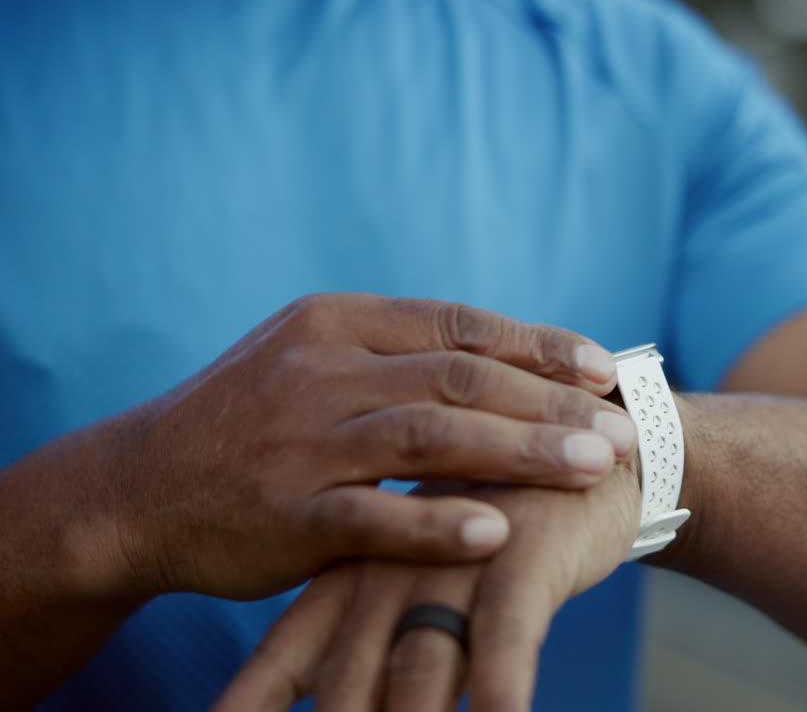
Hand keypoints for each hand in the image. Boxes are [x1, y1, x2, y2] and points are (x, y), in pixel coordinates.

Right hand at [82, 293, 636, 602]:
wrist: (135, 488)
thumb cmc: (250, 423)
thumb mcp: (313, 360)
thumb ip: (399, 356)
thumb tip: (514, 363)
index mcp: (336, 323)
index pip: (459, 324)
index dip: (539, 345)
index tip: (602, 368)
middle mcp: (322, 371)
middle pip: (460, 378)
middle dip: (551, 404)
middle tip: (622, 430)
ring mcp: (300, 442)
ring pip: (429, 438)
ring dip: (520, 453)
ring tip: (593, 470)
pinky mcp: (283, 514)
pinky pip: (371, 518)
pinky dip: (436, 525)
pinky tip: (496, 534)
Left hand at [214, 456, 641, 711]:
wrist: (578, 446)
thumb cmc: (491, 522)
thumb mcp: (415, 568)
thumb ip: (358, 622)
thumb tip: (318, 685)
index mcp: (356, 571)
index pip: (289, 653)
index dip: (252, 699)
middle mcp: (394, 572)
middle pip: (348, 679)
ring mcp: (454, 566)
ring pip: (419, 670)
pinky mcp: (520, 562)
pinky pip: (506, 644)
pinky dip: (497, 693)